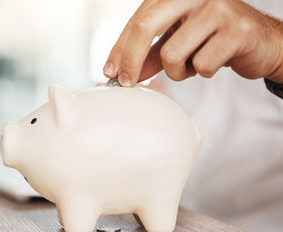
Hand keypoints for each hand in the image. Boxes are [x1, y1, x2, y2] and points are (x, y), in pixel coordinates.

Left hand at [103, 0, 282, 85]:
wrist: (261, 42)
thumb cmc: (215, 40)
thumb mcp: (177, 43)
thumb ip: (150, 55)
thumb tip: (122, 72)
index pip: (138, 19)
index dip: (120, 48)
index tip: (111, 71)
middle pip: (145, 26)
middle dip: (131, 60)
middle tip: (127, 83)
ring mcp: (217, 8)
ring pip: (172, 54)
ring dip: (178, 72)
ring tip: (193, 65)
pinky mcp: (237, 29)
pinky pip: (201, 65)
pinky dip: (202, 72)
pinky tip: (214, 62)